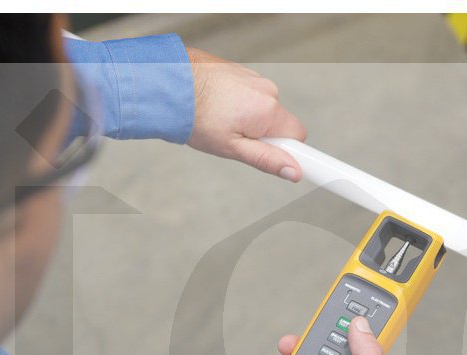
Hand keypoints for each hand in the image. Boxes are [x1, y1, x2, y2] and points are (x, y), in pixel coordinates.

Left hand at [185, 47, 306, 180]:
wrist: (167, 82)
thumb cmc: (195, 117)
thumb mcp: (232, 148)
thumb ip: (267, 160)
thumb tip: (294, 171)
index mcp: (268, 110)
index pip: (299, 136)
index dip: (291, 151)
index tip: (284, 161)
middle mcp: (266, 90)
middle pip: (279, 122)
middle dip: (263, 134)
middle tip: (234, 139)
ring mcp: (253, 77)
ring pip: (262, 108)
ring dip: (247, 117)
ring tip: (219, 121)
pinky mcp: (240, 70)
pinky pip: (249, 94)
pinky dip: (237, 102)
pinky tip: (216, 106)